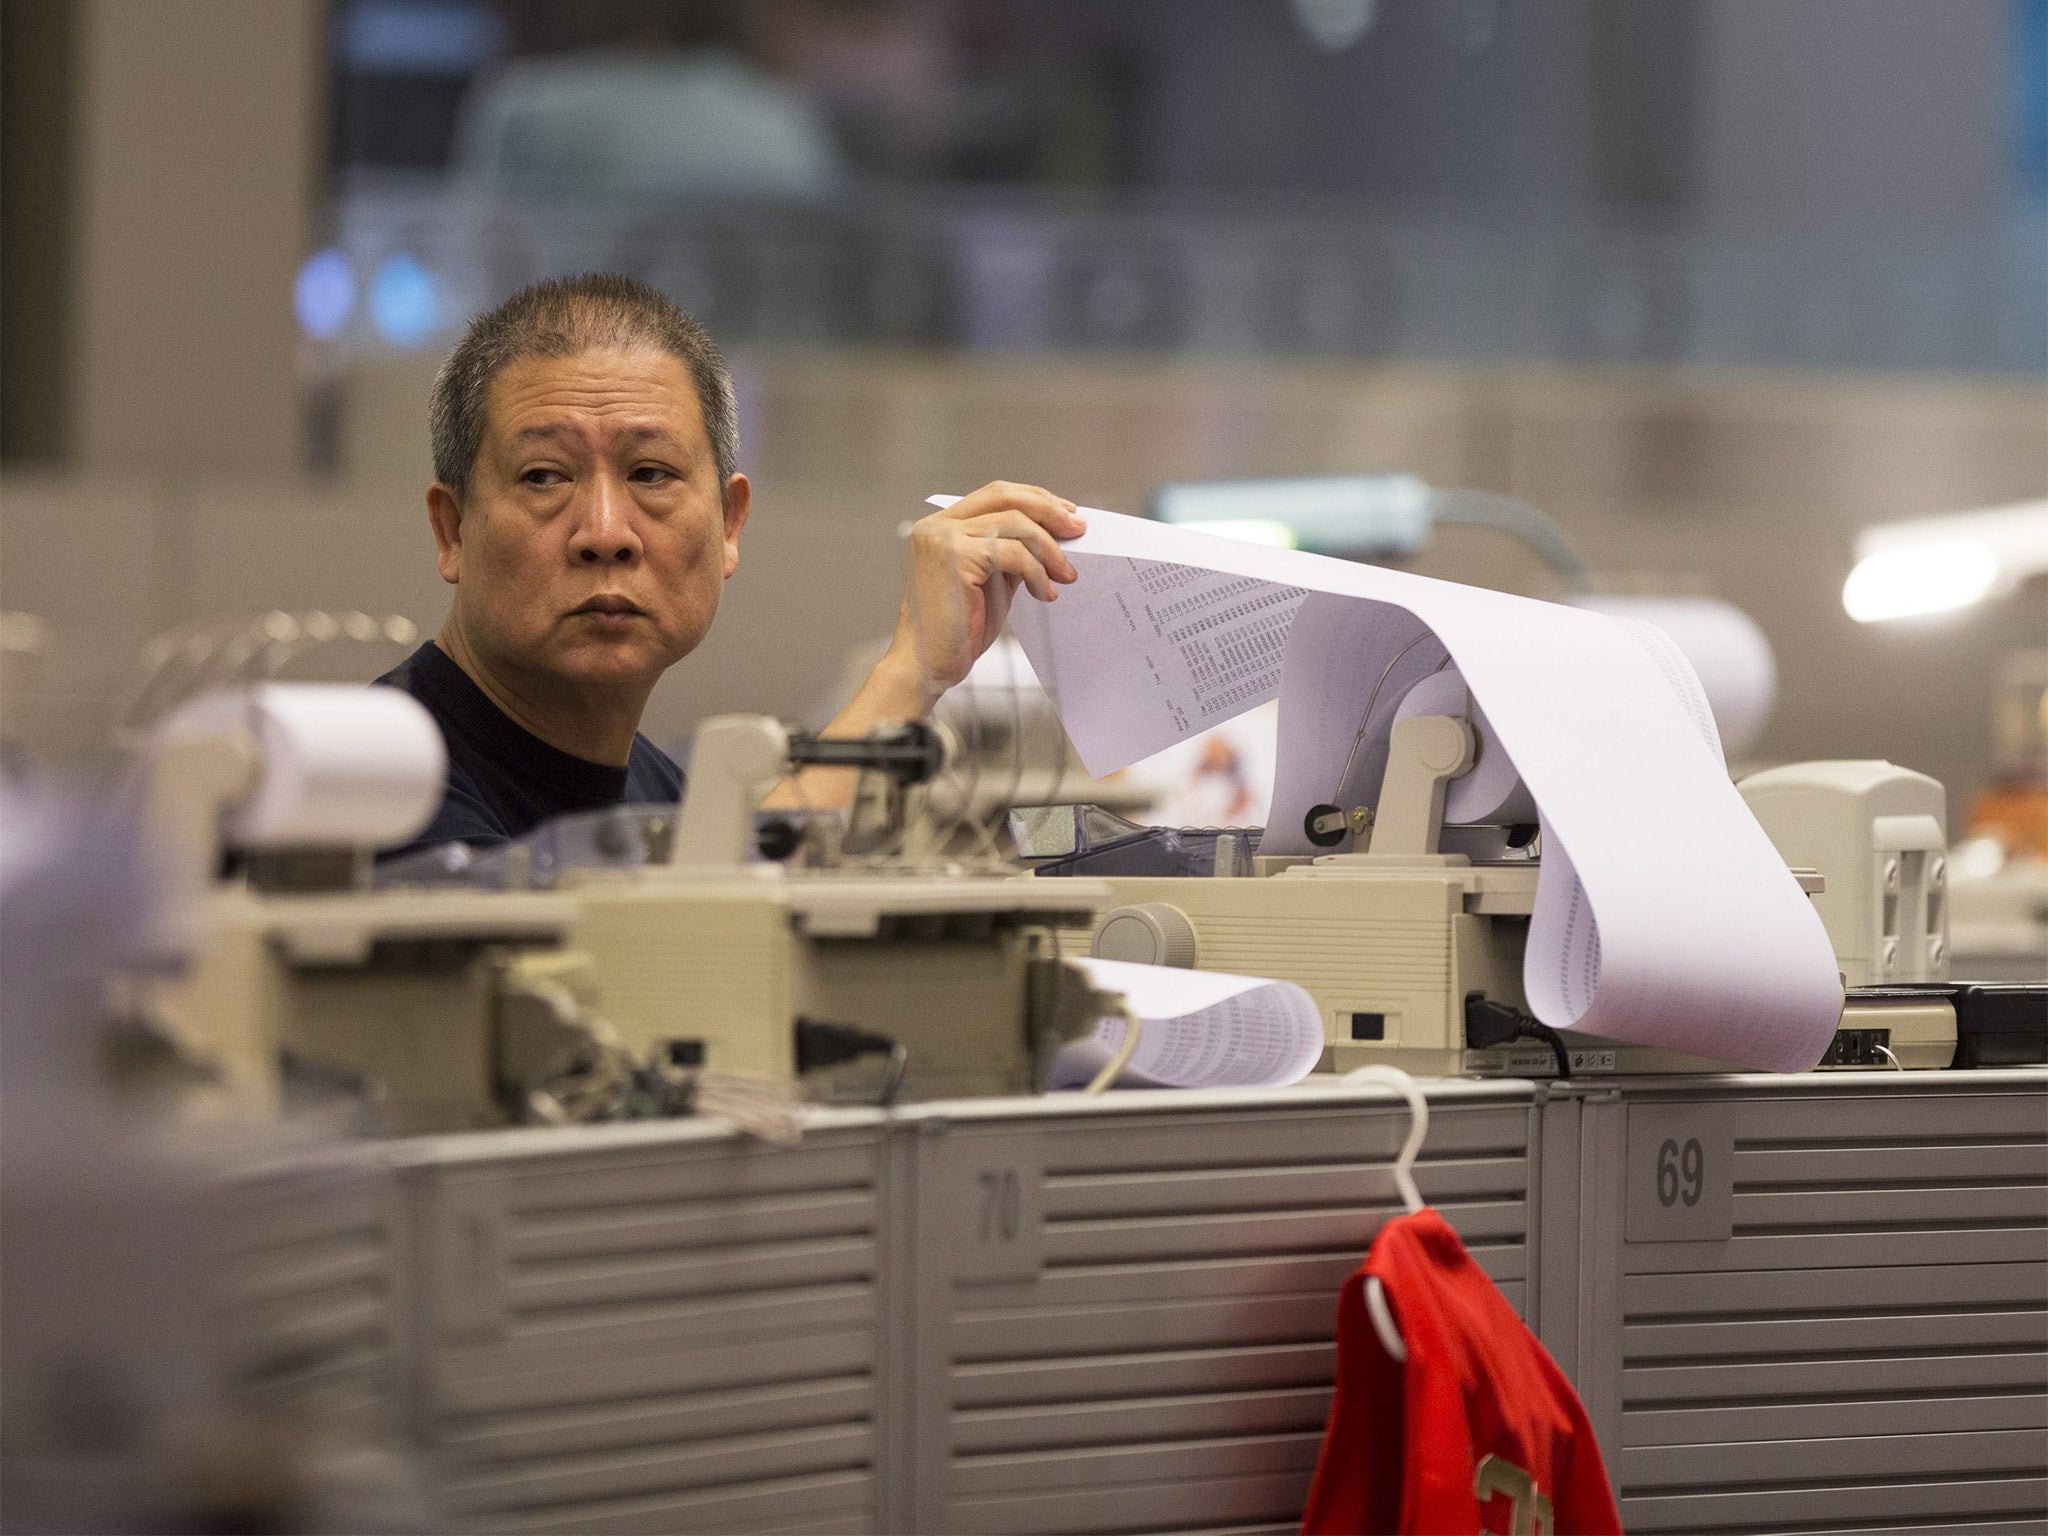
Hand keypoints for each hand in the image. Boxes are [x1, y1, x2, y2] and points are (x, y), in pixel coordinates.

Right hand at [878, 481, 1085, 713]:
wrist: (927, 667)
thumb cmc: (956, 631)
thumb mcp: (991, 583)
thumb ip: (1011, 555)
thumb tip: (1053, 537)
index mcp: (942, 526)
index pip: (996, 495)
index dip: (1035, 499)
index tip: (1066, 514)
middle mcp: (938, 526)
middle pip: (1005, 497)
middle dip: (1048, 511)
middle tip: (1078, 530)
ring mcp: (944, 539)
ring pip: (1015, 524)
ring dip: (1049, 549)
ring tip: (1066, 575)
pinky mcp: (956, 558)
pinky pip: (1014, 554)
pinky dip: (1037, 572)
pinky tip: (1044, 593)